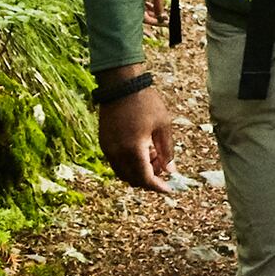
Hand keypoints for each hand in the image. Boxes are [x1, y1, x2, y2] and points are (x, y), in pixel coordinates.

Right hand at [98, 73, 179, 188]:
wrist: (121, 85)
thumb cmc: (145, 102)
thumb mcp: (163, 125)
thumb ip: (167, 151)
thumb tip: (171, 171)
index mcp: (133, 149)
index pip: (145, 178)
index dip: (157, 187)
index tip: (168, 190)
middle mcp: (117, 153)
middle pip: (133, 179)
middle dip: (149, 179)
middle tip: (163, 167)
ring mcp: (108, 148)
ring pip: (123, 173)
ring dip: (138, 172)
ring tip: (153, 154)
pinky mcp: (104, 143)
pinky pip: (116, 163)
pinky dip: (129, 164)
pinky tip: (141, 149)